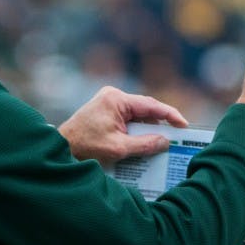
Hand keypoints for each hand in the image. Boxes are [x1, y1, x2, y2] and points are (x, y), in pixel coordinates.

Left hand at [59, 86, 187, 162]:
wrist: (60, 148)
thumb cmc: (85, 146)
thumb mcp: (118, 148)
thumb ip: (145, 144)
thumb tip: (165, 142)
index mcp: (116, 100)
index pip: (151, 105)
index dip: (170, 115)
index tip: (184, 125)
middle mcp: (113, 96)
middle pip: (145, 109)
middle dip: (160, 123)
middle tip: (177, 136)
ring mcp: (108, 102)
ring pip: (137, 115)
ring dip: (149, 128)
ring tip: (164, 142)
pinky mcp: (105, 111)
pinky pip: (128, 119)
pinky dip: (137, 130)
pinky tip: (145, 142)